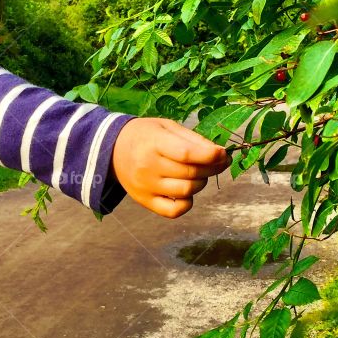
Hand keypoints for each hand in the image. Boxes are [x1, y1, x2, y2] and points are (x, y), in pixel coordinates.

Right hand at [111, 117, 230, 217]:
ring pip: (187, 191)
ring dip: (202, 182)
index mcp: (153, 143)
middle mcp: (148, 167)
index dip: (211, 156)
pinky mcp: (146, 201)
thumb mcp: (166, 127)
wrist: (113, 150)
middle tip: (218, 162)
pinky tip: (187, 191)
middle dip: (212, 168)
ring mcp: (146, 187)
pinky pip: (174, 211)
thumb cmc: (145, 135)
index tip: (223, 154)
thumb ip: (193, 139)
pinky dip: (188, 203)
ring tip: (200, 173)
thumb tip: (221, 155)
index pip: (187, 154)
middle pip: (191, 173)